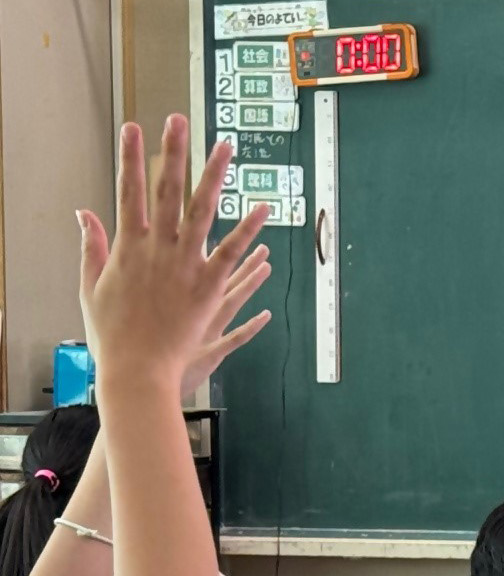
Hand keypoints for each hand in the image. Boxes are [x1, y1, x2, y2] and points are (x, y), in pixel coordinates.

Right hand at [79, 115, 268, 394]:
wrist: (137, 370)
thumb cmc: (112, 334)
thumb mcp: (92, 288)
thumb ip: (91, 248)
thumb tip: (84, 214)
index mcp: (127, 247)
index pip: (128, 191)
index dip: (132, 158)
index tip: (134, 128)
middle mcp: (156, 249)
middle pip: (167, 190)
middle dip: (173, 152)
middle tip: (180, 120)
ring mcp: (185, 266)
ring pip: (204, 212)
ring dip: (215, 177)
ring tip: (227, 147)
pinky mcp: (209, 288)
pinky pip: (233, 253)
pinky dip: (247, 229)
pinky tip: (261, 207)